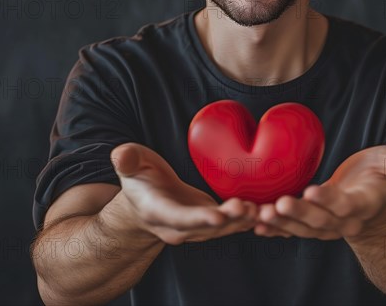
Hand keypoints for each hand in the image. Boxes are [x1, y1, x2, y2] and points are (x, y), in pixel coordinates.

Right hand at [110, 143, 257, 245]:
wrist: (146, 201)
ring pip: (222, 230)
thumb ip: (127, 160)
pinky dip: (248, 220)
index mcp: (158, 211)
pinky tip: (266, 211)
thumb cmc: (140, 178)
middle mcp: (178, 227)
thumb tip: (120, 155)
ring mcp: (197, 229)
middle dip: (228, 220)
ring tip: (262, 209)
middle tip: (248, 208)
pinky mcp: (212, 223)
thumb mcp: (131, 164)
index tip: (217, 216)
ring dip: (243, 222)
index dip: (198, 218)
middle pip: (205, 228)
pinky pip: (231, 225)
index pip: (179, 218)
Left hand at [254, 145, 385, 241]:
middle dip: (299, 214)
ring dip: (282, 224)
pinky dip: (275, 230)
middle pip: (320, 220)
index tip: (312, 191)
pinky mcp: (311, 225)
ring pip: (303, 229)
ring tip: (261, 215)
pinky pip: (292, 231)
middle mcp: (344, 221)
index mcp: (363, 204)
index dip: (330, 200)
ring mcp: (326, 227)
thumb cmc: (379, 178)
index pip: (346, 205)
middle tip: (278, 204)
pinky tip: (256, 225)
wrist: (371, 205)